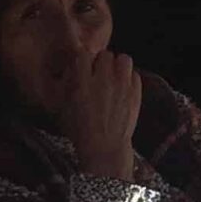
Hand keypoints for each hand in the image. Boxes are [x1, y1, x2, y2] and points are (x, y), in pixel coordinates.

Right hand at [63, 50, 142, 180]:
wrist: (105, 147)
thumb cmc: (80, 130)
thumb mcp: (64, 107)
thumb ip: (69, 84)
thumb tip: (74, 69)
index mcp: (82, 84)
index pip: (83, 54)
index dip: (83, 59)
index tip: (83, 66)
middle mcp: (103, 81)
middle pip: (105, 55)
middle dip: (101, 62)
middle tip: (99, 73)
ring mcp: (122, 86)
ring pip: (124, 59)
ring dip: (118, 66)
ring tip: (114, 76)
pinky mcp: (136, 94)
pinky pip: (135, 74)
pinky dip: (129, 78)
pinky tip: (124, 88)